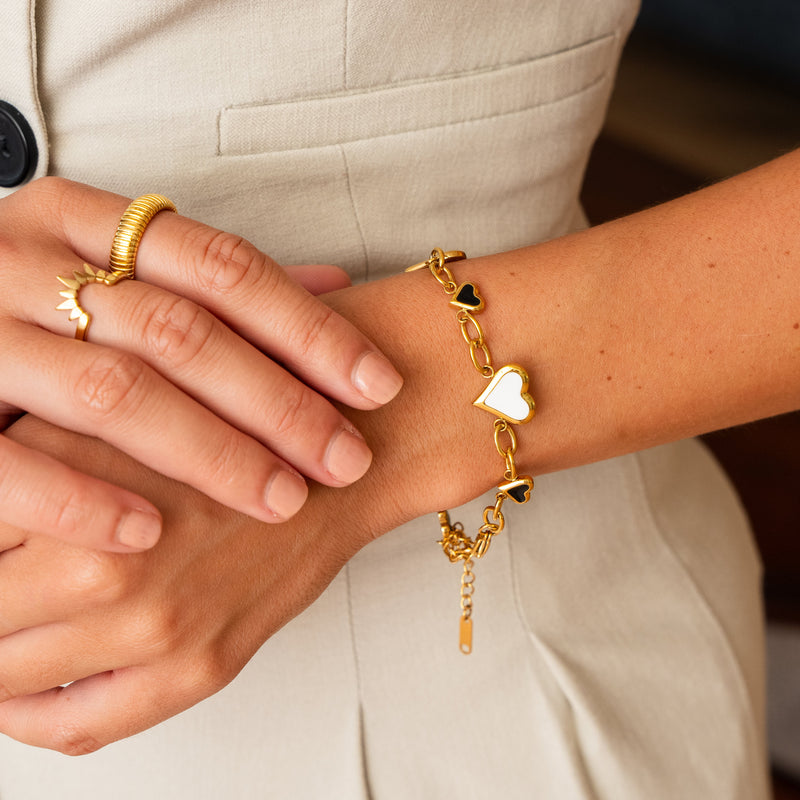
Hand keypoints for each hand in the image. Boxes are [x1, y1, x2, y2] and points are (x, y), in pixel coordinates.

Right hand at [0, 178, 402, 550]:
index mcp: (86, 219)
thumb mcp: (115, 271)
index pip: (227, 267)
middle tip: (346, 457)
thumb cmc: (34, 310)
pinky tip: (151, 535)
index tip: (377, 385)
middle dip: (280, 403)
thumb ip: (216, 283)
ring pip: (117, 390)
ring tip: (282, 500)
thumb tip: (337, 285)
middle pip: (186, 331)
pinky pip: (10, 456)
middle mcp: (31, 258)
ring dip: (212, 454)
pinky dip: (85, 495)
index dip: (310, 329)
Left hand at [0, 414, 368, 752]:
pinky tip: (21, 694)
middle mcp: (108, 570)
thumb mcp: (120, 409)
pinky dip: (28, 720)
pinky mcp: (199, 669)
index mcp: (77, 492)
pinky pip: (77, 726)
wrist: (341, 452)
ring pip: (4, 678)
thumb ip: (33, 454)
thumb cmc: (244, 422)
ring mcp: (156, 631)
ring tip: (0, 628)